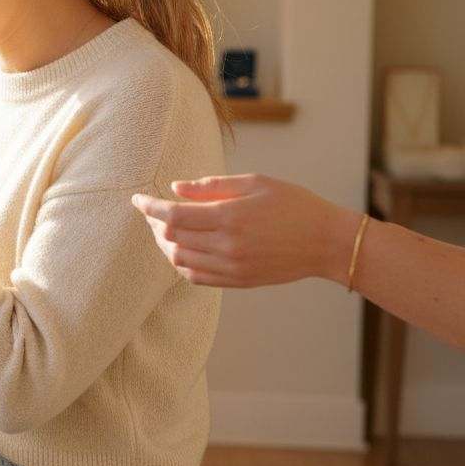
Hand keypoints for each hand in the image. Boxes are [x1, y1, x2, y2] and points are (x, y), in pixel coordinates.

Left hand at [131, 173, 362, 287]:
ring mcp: (232, 267)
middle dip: (154, 224)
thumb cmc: (293, 204)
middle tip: (151, 212)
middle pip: (171, 238)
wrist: (327, 242)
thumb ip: (211, 185)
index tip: (137, 199)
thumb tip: (175, 188)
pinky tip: (182, 250)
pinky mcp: (238, 281)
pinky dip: (181, 264)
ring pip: (179, 260)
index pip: (173, 215)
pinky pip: (196, 277)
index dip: (149, 207)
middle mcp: (227, 245)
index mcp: (230, 216)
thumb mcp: (254, 183)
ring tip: (164, 231)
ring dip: (165, 245)